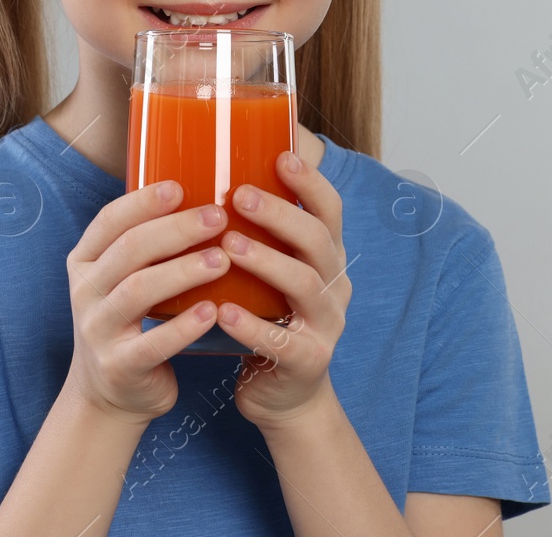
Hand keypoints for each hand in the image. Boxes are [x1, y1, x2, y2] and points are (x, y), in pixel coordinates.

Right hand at [64, 179, 232, 425]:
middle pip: (129, 250)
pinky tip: (212, 311)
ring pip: (139, 291)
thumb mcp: (122, 279)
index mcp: (85, 262)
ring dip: (182, 271)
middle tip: (217, 216)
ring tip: (221, 259)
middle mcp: (85, 292)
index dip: (143, 202)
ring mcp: (98, 330)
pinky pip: (152, 343)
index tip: (179, 187)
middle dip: (175, 229)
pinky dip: (183, 326)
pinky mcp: (119, 366)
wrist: (111, 394)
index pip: (110, 221)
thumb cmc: (130, 323)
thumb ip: (146, 245)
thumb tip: (202, 195)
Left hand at [214, 150, 350, 429]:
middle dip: (282, 214)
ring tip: (229, 245)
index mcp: (326, 257)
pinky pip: (282, 342)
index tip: (282, 156)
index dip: (311, 183)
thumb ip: (257, 232)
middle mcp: (334, 286)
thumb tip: (217, 170)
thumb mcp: (270, 271)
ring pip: (305, 285)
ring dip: (267, 261)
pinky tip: (224, 312)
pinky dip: (252, 326)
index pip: (330, 210)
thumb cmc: (267, 318)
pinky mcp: (308, 362)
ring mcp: (326, 325)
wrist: (282, 396)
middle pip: (319, 241)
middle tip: (240, 195)